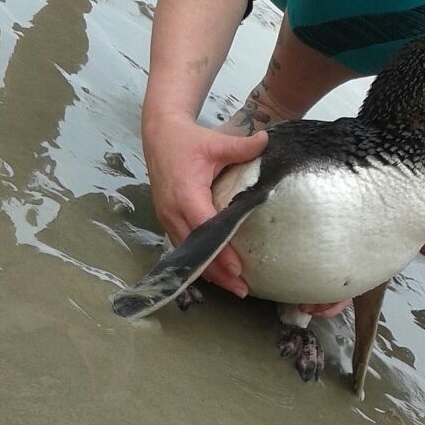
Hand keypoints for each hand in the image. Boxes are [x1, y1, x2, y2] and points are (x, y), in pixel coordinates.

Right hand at [142, 115, 267, 296]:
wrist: (158, 135)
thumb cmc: (186, 140)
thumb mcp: (215, 141)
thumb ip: (241, 146)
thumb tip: (266, 141)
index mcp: (185, 192)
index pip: (204, 227)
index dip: (220, 249)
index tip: (238, 267)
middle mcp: (172, 210)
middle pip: (195, 248)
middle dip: (217, 271)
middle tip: (241, 288)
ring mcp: (166, 217)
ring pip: (187, 252)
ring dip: (208, 271)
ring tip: (233, 287)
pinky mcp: (166, 219)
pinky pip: (182, 246)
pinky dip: (198, 261)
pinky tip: (215, 273)